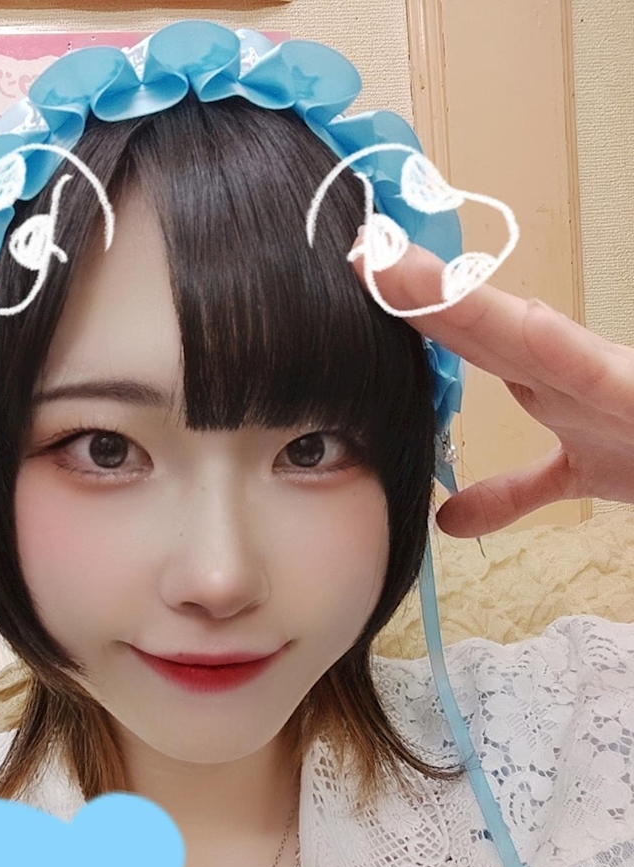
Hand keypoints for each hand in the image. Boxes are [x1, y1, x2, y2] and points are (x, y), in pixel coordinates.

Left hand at [349, 234, 633, 537]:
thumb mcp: (571, 477)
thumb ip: (509, 492)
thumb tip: (449, 519)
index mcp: (543, 377)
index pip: (464, 338)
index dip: (409, 313)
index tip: (354, 284)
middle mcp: (562, 364)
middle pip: (475, 321)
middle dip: (413, 290)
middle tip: (355, 252)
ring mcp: (598, 374)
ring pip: (517, 331)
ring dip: (458, 301)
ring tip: (401, 268)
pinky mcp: (633, 396)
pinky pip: (592, 369)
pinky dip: (558, 346)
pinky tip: (520, 320)